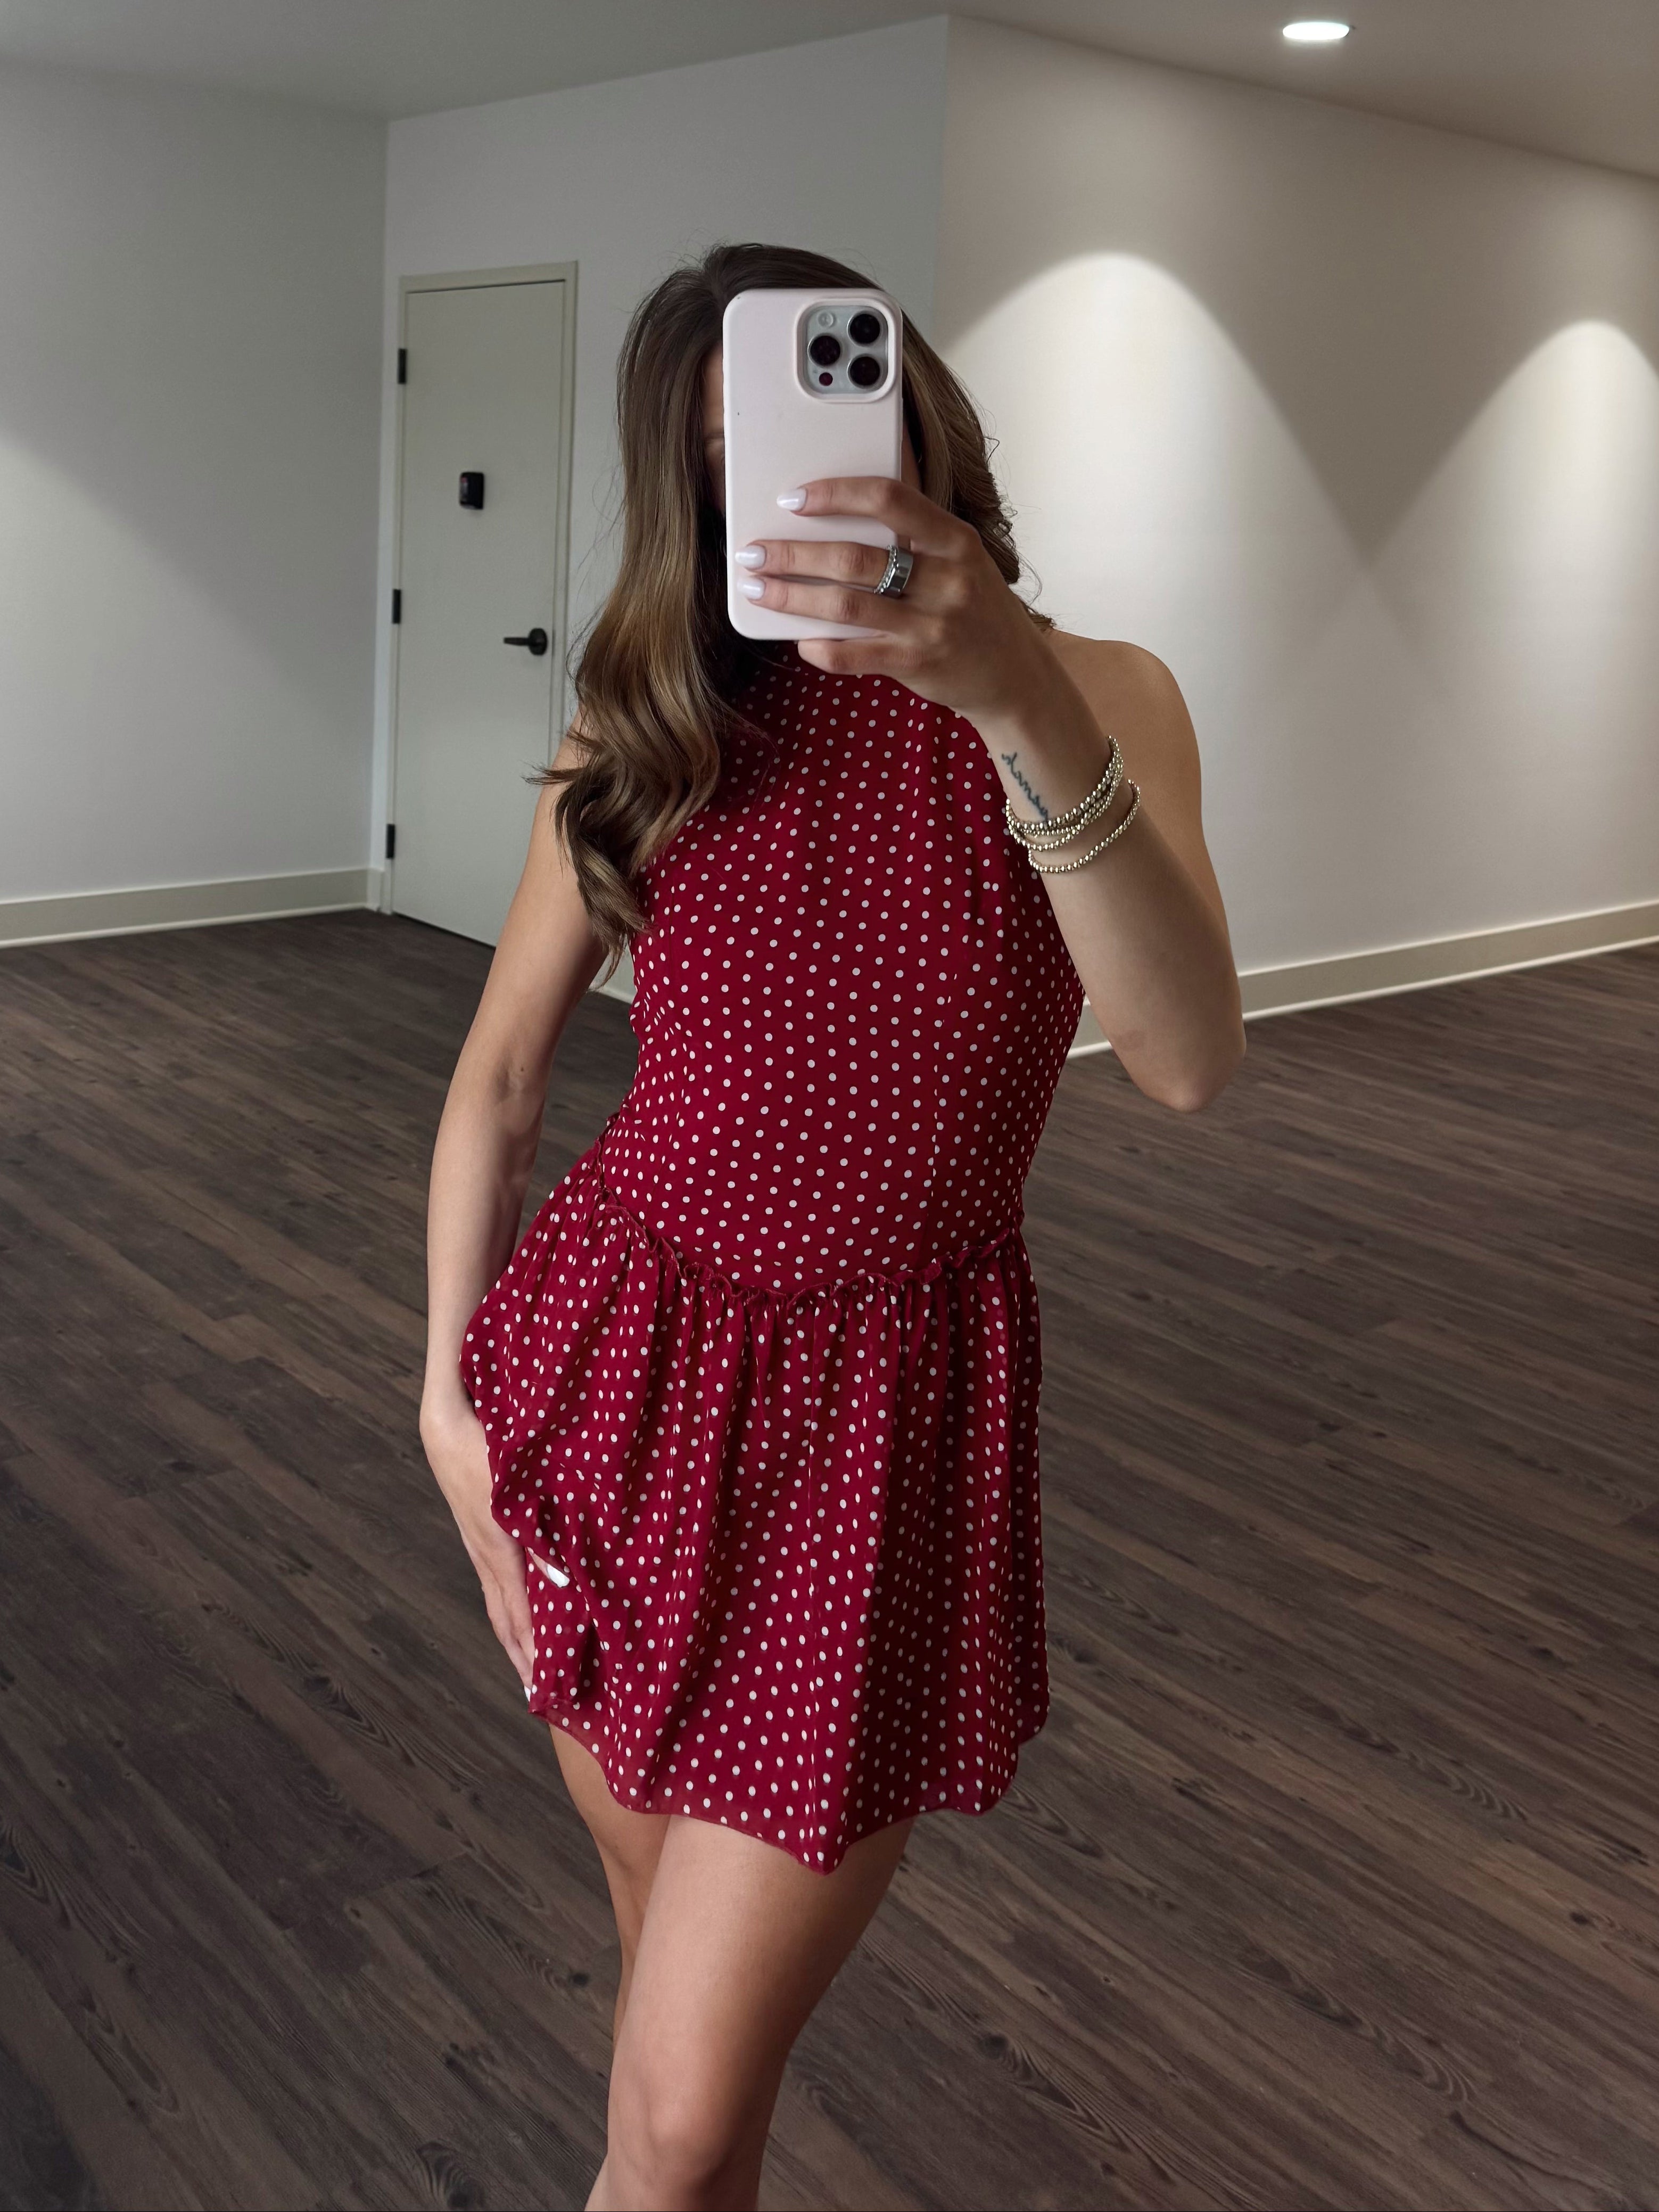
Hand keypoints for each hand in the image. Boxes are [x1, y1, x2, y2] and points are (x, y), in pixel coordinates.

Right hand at [419, 1395, 534, 1691]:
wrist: (445, 1414)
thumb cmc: (473, 1419)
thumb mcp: (490, 1446)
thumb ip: (526, 1500)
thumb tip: (549, 1552)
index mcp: (495, 1535)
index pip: (518, 1601)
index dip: (534, 1641)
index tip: (548, 1680)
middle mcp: (487, 1549)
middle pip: (508, 1617)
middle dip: (529, 1659)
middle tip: (551, 1703)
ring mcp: (483, 1547)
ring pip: (503, 1608)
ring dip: (521, 1646)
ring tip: (540, 1685)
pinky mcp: (486, 1539)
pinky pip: (502, 1589)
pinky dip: (517, 1619)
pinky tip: (532, 1633)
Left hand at [736, 478, 1058, 726]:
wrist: (1016, 677)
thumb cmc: (976, 610)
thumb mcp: (962, 559)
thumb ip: (916, 534)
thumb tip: (846, 507)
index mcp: (955, 539)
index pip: (889, 498)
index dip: (835, 494)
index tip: (793, 499)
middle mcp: (946, 579)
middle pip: (855, 557)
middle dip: (794, 553)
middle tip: (753, 551)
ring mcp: (932, 624)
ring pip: (846, 605)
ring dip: (792, 596)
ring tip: (759, 589)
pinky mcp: (919, 664)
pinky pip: (856, 655)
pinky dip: (822, 648)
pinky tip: (800, 641)